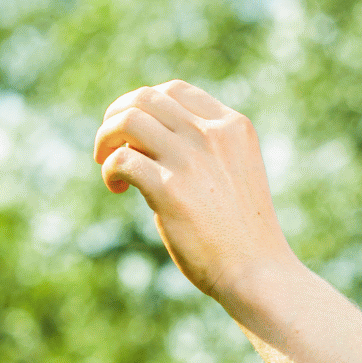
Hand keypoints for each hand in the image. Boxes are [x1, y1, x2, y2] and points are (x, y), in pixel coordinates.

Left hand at [93, 80, 300, 302]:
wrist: (257, 271)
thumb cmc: (242, 231)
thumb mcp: (234, 172)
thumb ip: (203, 149)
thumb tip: (145, 141)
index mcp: (233, 127)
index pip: (175, 91)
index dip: (145, 105)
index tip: (136, 133)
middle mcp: (212, 135)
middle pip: (146, 97)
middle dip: (116, 115)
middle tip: (107, 144)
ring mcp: (191, 161)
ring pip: (128, 120)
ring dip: (105, 137)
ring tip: (105, 162)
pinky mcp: (170, 191)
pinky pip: (122, 159)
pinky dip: (109, 169)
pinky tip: (118, 189)